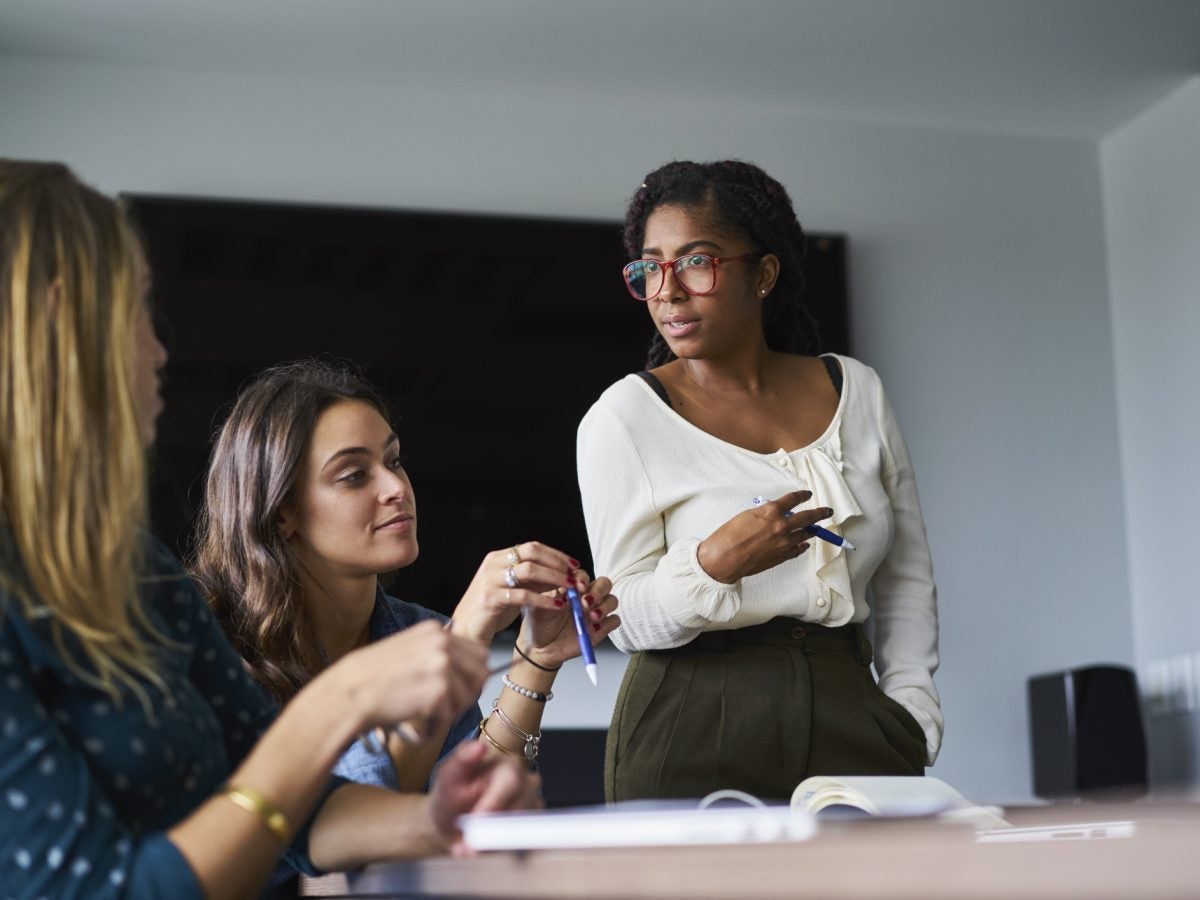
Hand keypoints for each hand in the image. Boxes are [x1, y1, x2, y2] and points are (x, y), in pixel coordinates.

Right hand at [340, 620, 489, 735]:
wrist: (348, 693)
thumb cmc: (371, 678)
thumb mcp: (408, 650)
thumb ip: (436, 654)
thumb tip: (467, 669)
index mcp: (435, 631)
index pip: (478, 653)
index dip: (471, 677)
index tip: (456, 690)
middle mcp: (442, 643)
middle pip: (480, 674)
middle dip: (467, 695)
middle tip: (444, 708)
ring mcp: (442, 666)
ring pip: (467, 698)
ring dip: (448, 714)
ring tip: (424, 716)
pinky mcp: (438, 692)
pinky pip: (450, 718)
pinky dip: (434, 728)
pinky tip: (415, 725)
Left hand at [428, 740, 542, 856]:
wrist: (450, 819)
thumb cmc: (450, 794)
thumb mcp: (447, 775)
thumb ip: (461, 759)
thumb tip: (479, 746)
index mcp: (509, 764)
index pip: (511, 782)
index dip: (495, 803)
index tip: (476, 819)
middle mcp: (527, 782)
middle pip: (522, 807)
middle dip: (493, 829)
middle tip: (469, 842)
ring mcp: (532, 805)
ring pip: (524, 827)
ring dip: (494, 841)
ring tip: (469, 844)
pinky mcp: (531, 827)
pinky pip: (523, 842)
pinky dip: (500, 848)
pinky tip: (482, 845)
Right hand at [450, 541, 578, 643]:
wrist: (467, 630)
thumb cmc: (491, 610)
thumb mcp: (512, 588)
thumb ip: (532, 579)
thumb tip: (561, 573)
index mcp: (498, 558)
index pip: (532, 547)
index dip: (555, 554)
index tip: (573, 565)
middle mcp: (493, 564)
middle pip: (531, 552)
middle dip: (556, 563)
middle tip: (573, 575)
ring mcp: (490, 580)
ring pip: (529, 570)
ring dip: (554, 577)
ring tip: (569, 588)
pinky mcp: (490, 598)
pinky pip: (523, 595)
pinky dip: (543, 599)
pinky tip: (556, 604)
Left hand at [518, 572, 619, 668]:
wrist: (541, 648)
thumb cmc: (539, 625)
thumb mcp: (539, 607)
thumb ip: (552, 596)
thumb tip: (565, 586)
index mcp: (571, 589)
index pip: (583, 576)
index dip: (583, 578)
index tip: (578, 586)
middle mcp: (586, 598)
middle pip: (604, 584)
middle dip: (598, 590)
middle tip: (586, 602)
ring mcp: (595, 612)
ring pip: (612, 600)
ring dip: (604, 606)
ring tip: (591, 616)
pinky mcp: (601, 629)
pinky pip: (614, 621)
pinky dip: (607, 622)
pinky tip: (594, 628)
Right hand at [696, 490, 832, 583]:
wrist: (725, 558)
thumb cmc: (729, 536)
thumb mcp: (747, 516)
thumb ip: (764, 514)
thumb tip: (773, 515)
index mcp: (771, 511)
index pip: (793, 499)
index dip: (802, 495)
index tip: (807, 494)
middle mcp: (781, 525)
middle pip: (808, 516)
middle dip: (820, 513)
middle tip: (827, 511)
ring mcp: (784, 542)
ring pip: (806, 534)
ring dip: (812, 530)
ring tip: (816, 528)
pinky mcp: (783, 556)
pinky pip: (798, 549)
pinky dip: (802, 545)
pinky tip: (804, 544)